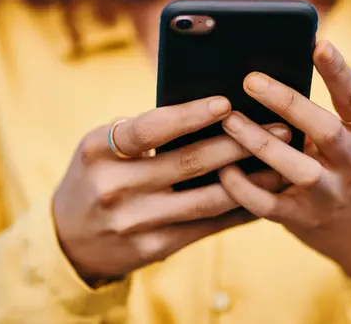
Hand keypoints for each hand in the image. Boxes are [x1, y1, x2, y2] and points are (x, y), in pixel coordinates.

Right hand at [53, 96, 289, 281]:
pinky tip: (261, 195)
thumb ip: (142, 130)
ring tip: (281, 162)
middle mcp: (114, 187)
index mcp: (99, 151)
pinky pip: (205, 226)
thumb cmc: (94, 175)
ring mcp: (135, 222)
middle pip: (188, 162)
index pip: (149, 128)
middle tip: (278, 127)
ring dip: (250, 180)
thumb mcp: (101, 146)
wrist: (69, 238)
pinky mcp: (153, 247)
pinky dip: (236, 210)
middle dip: (239, 143)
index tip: (226, 102)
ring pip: (206, 198)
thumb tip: (206, 112)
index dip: (189, 115)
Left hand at [219, 41, 350, 282]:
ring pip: (295, 168)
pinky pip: (268, 205)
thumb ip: (329, 115)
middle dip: (287, 103)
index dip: (338, 71)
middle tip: (250, 80)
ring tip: (229, 120)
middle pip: (324, 129)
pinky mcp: (304, 219)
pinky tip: (224, 169)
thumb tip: (278, 77)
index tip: (319, 44)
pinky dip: (243, 188)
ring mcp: (329, 194)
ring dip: (259, 142)